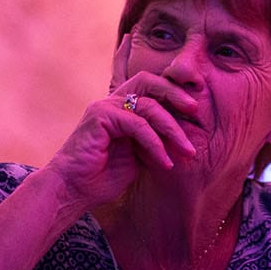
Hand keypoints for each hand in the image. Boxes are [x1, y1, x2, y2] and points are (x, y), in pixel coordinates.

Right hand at [40, 34, 197, 210]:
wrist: (74, 190)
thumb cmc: (104, 176)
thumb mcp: (138, 155)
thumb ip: (154, 139)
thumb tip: (181, 137)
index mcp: (120, 107)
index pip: (141, 81)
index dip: (164, 79)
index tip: (191, 87)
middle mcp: (112, 102)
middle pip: (149, 81)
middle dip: (176, 92)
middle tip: (196, 109)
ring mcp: (104, 107)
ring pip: (149, 107)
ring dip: (173, 130)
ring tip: (188, 151)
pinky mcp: (100, 117)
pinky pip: (138, 125)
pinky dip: (155, 144)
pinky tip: (165, 162)